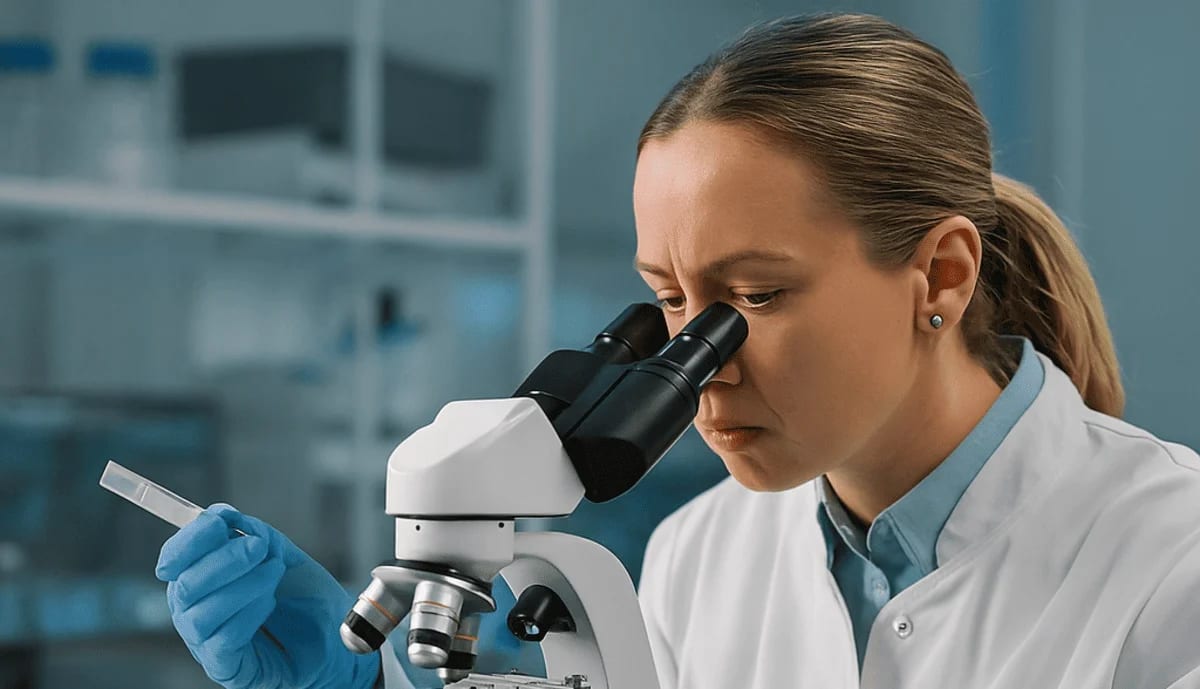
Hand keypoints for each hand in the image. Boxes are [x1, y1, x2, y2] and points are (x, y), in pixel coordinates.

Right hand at [156, 504, 381, 688]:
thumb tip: (224, 516)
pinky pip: (223, 640)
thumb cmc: (302, 597)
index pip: (175, 558)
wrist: (333, 633)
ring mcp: (206, 641)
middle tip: (259, 547)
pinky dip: (249, 614)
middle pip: (183, 586)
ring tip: (274, 574)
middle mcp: (194, 611)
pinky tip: (269, 604)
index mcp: (200, 578)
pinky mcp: (226, 666)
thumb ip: (253, 534)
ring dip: (243, 586)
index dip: (190, 538)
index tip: (218, 521)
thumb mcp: (280, 554)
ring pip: (201, 615)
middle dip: (223, 560)